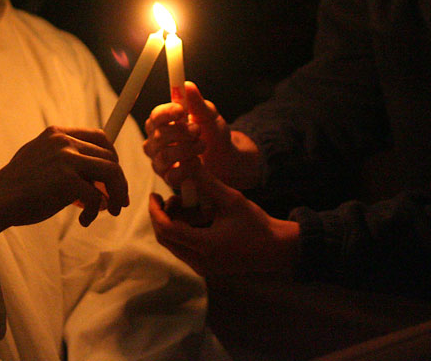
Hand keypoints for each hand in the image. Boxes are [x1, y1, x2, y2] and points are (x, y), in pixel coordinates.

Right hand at [0, 126, 129, 236]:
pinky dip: (96, 211)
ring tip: (111, 210)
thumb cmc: (17, 187)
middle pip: (110, 156)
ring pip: (111, 172)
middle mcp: (64, 142)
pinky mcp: (67, 181)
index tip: (114, 177)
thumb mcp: (40, 159)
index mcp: (57, 134)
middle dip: (118, 181)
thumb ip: (66, 161)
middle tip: (117, 201)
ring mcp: (66, 159)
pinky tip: (85, 221)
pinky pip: (97, 197)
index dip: (112, 157)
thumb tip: (97, 181)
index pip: (99, 136)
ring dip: (116, 194)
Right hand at [144, 81, 260, 188]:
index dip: (166, 113)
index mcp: (161, 123)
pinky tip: (197, 162)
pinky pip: (172, 176)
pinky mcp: (169, 179)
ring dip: (187, 149)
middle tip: (197, 130)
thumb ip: (197, 103)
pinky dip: (187, 168)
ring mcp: (160, 161)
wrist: (224, 157)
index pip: (154, 116)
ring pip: (164, 156)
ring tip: (202, 144)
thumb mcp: (209, 115)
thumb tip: (187, 85)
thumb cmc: (211, 133)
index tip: (181, 110)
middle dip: (180, 132)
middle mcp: (155, 142)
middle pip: (157, 136)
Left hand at [148, 168, 298, 276]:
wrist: (276, 249)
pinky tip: (190, 217)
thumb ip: (207, 182)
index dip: (155, 211)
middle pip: (165, 239)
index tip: (154, 195)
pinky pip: (183, 250)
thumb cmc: (256, 223)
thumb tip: (187, 163)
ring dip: (170, 224)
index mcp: (205, 245)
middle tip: (165, 198)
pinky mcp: (206, 268)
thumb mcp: (232, 199)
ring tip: (181, 204)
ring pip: (172, 246)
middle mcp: (200, 261)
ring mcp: (202, 268)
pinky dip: (180, 233)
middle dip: (161, 217)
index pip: (167, 229)